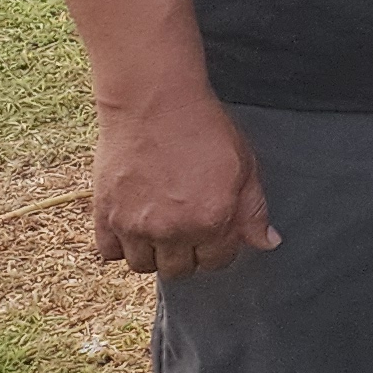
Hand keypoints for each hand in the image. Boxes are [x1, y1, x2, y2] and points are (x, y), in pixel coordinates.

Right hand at [91, 89, 278, 278]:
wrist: (155, 102)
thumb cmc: (205, 129)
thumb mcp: (245, 166)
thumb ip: (255, 210)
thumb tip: (268, 243)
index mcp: (211, 221)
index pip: (216, 262)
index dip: (220, 247)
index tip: (215, 230)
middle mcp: (171, 230)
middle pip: (178, 270)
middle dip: (188, 254)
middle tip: (188, 229)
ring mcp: (133, 225)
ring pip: (143, 266)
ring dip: (154, 253)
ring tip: (160, 228)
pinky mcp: (105, 213)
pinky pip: (109, 252)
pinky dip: (120, 244)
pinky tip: (133, 225)